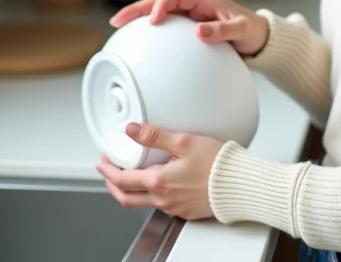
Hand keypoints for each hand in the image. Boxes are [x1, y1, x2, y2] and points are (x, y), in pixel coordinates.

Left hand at [96, 122, 224, 220]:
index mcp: (159, 181)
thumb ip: (154, 135)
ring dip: (130, 190)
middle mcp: (163, 199)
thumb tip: (132, 129)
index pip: (122, 180)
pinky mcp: (185, 211)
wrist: (238, 184)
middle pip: (126, 199)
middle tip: (108, 173)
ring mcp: (174, 207)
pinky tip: (158, 184)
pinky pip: (161, 205)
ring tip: (130, 176)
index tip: (102, 161)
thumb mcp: (184, 141)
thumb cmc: (217, 164)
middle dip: (112, 185)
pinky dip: (151, 195)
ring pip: (142, 203)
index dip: (107, 170)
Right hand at [109, 0, 270, 56]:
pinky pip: (167, 27)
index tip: (154, 20)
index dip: (162, 4)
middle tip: (118, 20)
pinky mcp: (190, 28)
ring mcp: (191, 16)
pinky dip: (151, 31)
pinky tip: (139, 42)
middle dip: (138, 8)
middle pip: (160, 1)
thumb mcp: (242, 31)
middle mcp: (195, 6)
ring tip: (119, 26)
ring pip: (160, 12)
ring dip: (139, 17)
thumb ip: (222, 30)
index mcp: (206, 1)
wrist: (261, 39)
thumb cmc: (254, 32)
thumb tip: (198, 33)